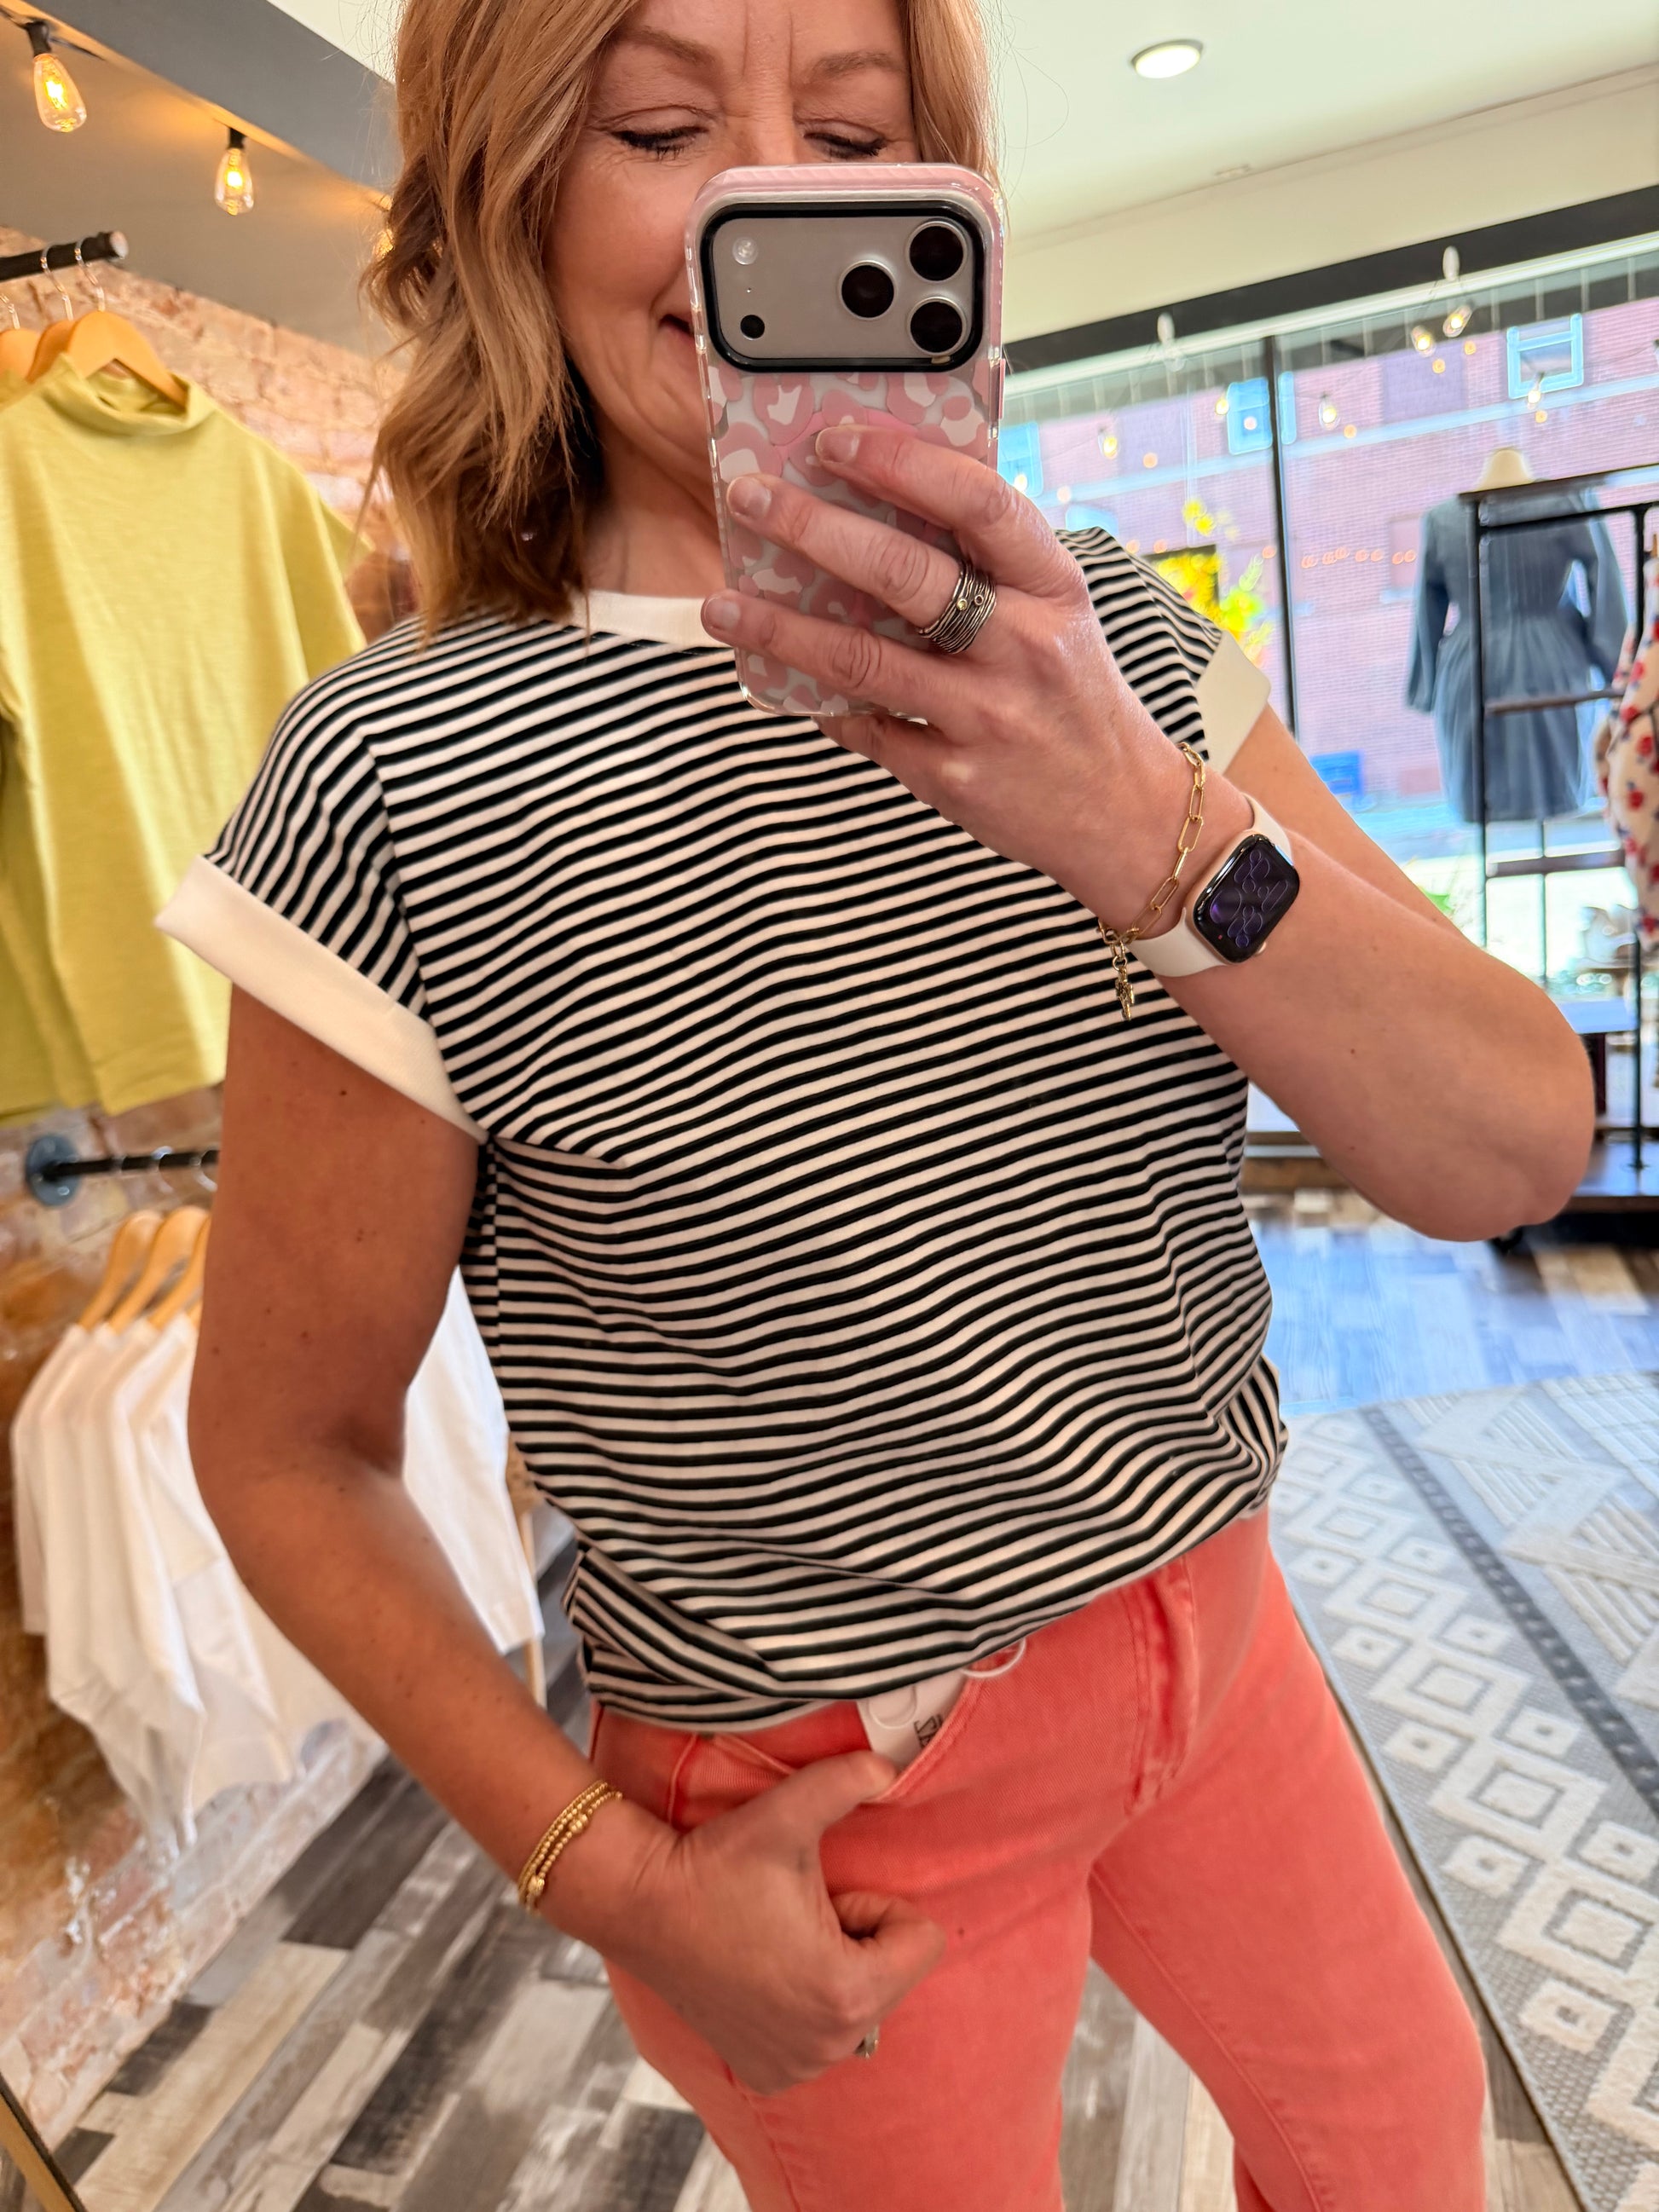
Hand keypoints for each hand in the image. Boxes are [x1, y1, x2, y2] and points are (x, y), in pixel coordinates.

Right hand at [550, 1751, 943, 2094]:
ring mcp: (797, 2068)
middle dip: (858, 1938)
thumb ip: (848, 1780)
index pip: (921, 1942)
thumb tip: (891, 1763)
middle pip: (892, 1975)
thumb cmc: (716, 1863)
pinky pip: (823, 2033)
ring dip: (834, 1968)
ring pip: (860, 2003)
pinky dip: (804, 2003)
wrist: (640, 1904)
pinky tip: (761, 1972)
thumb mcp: (788, 1812)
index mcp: (846, 1993)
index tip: (823, 1895)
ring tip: (777, 1940)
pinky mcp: (769, 2074)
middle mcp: (829, 2046)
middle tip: (796, 1915)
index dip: (874, 1906)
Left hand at [700, 426, 1249, 931]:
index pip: (977, 503)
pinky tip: (774, 679)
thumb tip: (888, 493)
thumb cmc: (1078, 697)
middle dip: (814, 529)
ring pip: (862, 660)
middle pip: (904, 575)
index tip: (833, 440)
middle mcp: (1023, 646)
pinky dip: (815, 702)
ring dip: (778, 628)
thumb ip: (991, 563)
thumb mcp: (1059, 613)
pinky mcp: (951, 776)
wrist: (1123, 813)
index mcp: (1053, 587)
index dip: (901, 463)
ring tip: (721, 605)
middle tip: (751, 499)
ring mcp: (985, 716)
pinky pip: (864, 728)